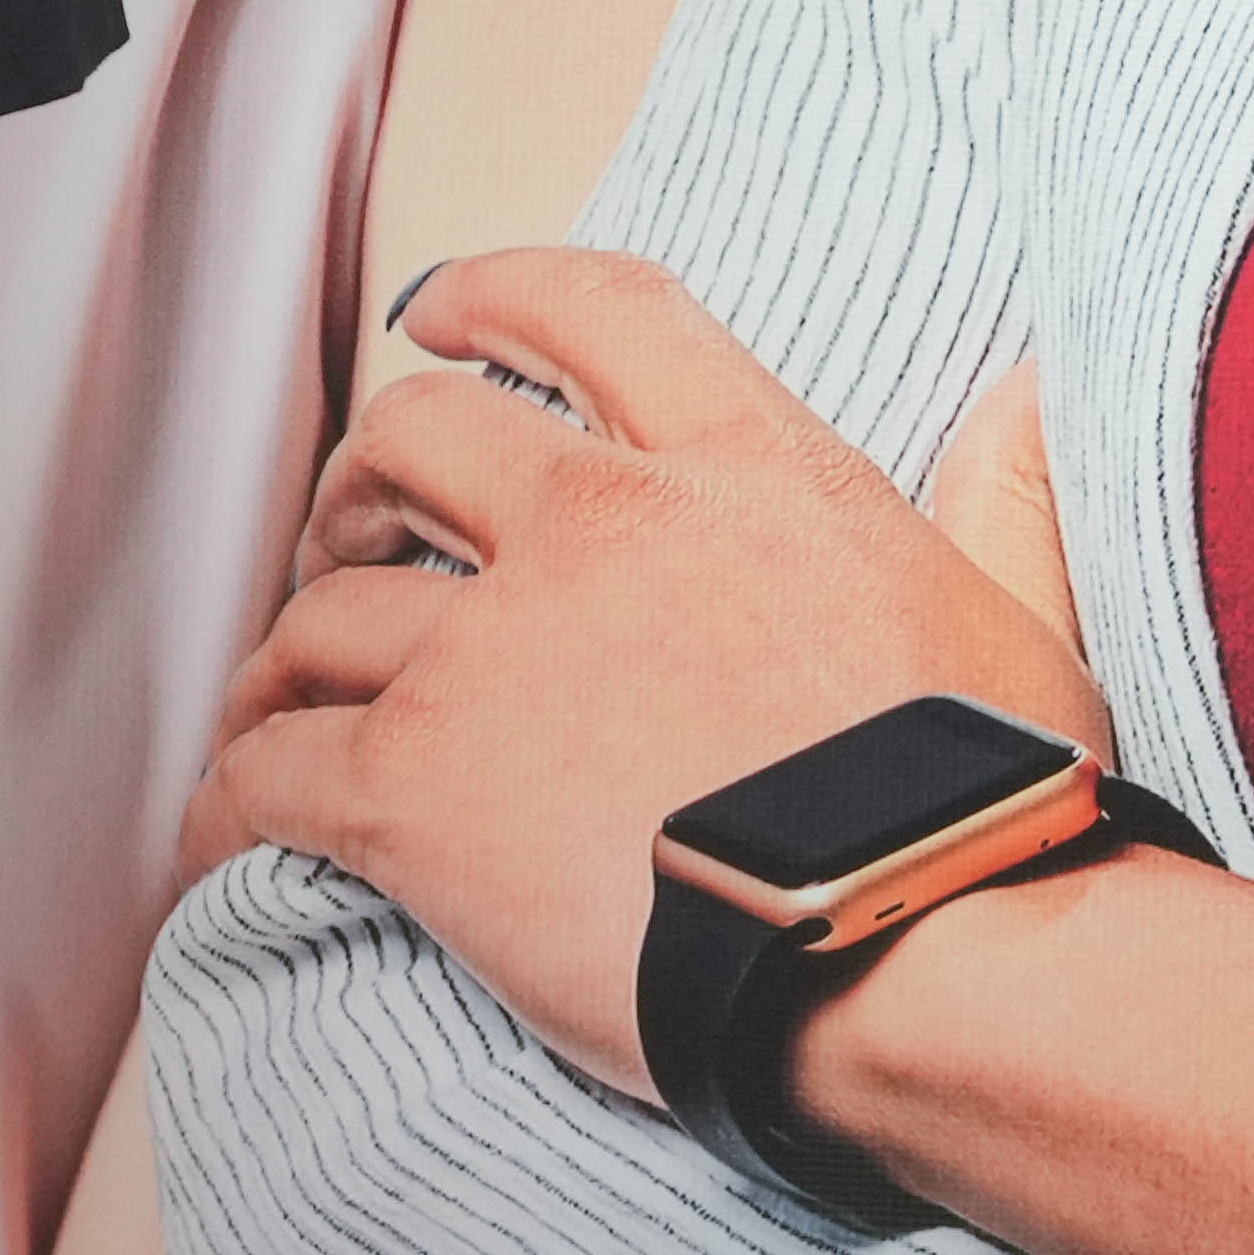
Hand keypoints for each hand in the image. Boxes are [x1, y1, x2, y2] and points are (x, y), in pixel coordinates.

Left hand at [208, 247, 1113, 1096]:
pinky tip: (217, 833)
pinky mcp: (418, 788)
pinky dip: (228, 798)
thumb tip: (1036, 389)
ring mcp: (491, 655)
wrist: (934, 962)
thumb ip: (1002, 496)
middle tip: (351, 537)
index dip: (492, 291)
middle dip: (365, 485)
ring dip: (286, 655)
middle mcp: (594, 530)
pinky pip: (268, 772)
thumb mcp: (1019, 619)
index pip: (590, 313)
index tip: (434, 310)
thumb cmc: (992, 815)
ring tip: (276, 700)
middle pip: (417, 441)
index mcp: (738, 473)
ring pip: (326, 615)